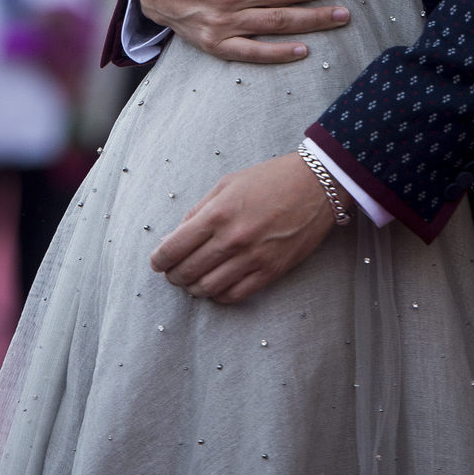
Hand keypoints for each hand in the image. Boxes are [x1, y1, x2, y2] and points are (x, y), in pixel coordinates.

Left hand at [150, 152, 336, 302]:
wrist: (316, 185)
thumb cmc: (271, 179)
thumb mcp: (228, 183)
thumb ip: (200, 209)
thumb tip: (178, 235)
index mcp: (218, 213)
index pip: (175, 248)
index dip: (160, 260)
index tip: (157, 262)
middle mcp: (232, 239)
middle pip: (188, 272)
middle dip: (174, 276)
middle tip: (173, 272)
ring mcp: (252, 258)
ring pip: (208, 288)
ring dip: (194, 288)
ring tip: (193, 281)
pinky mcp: (271, 272)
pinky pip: (235, 295)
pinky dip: (220, 296)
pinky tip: (217, 286)